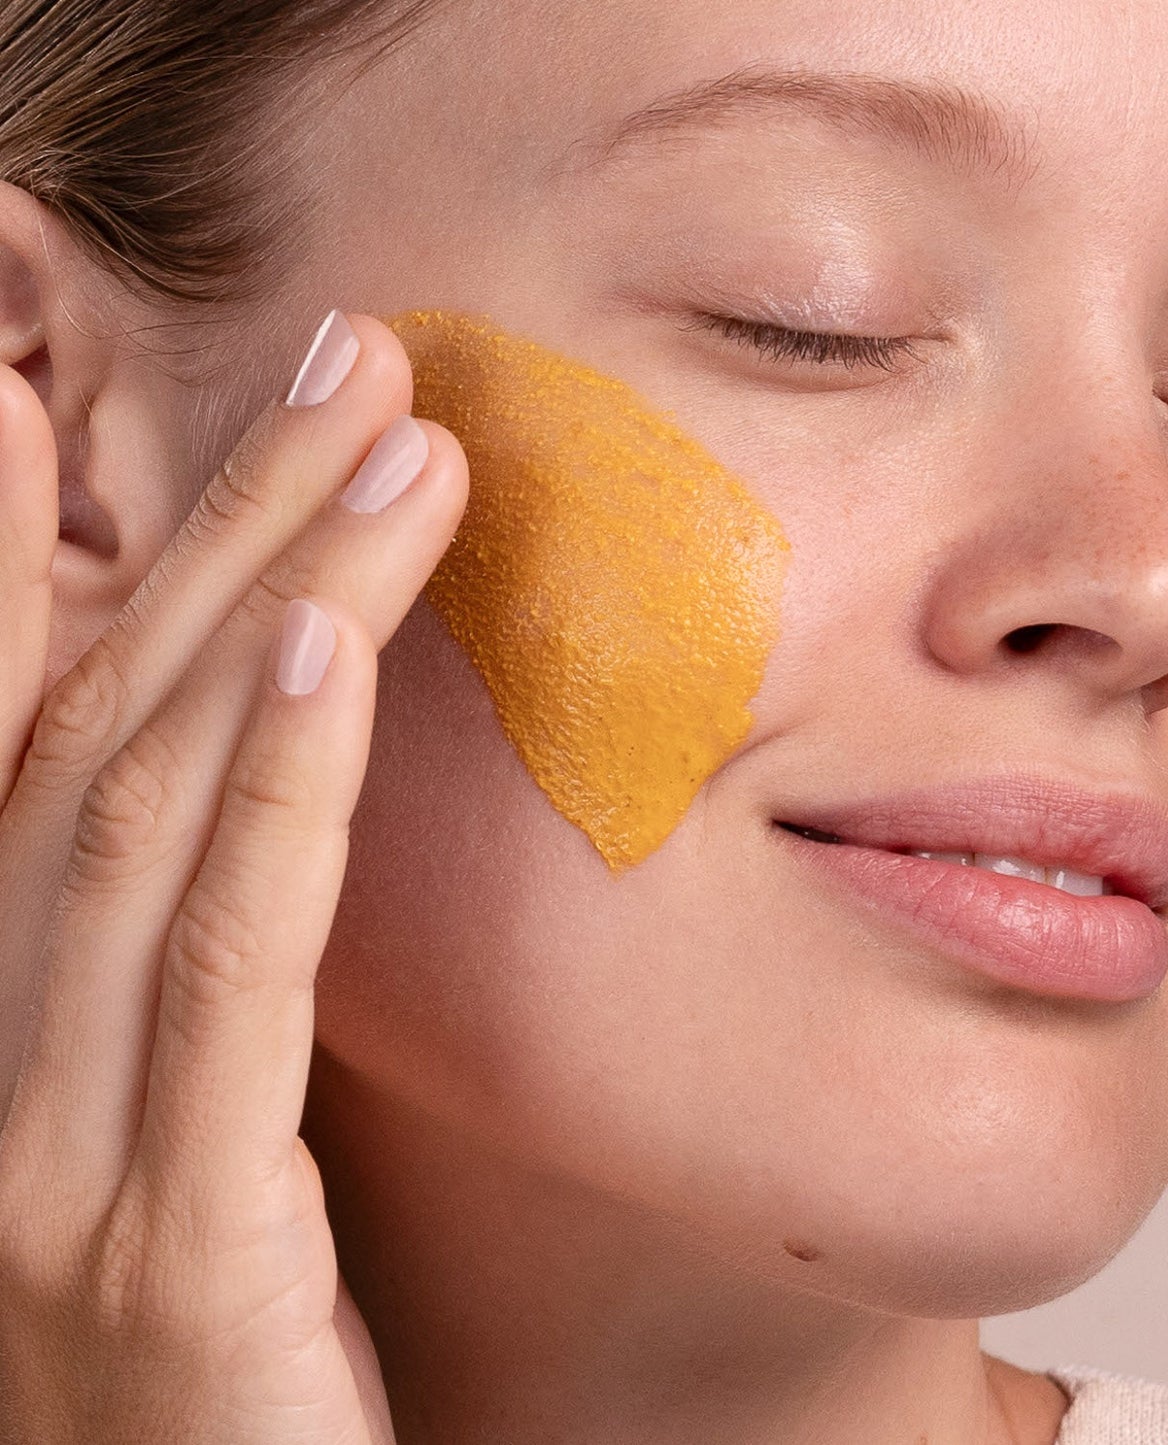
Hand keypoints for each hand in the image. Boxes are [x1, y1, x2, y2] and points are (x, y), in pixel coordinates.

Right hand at [0, 312, 466, 1443]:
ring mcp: (51, 1148)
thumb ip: (207, 952)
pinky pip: (223, 960)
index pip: (10, 727)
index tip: (55, 366)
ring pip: (149, 800)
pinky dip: (268, 784)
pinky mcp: (166, 1239)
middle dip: (224, 516)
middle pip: (103, 718)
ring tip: (388, 437)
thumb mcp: (195, 1114)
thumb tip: (275, 762)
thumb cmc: (223, 1343)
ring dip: (272, 592)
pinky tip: (315, 642)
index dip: (20, 539)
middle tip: (349, 359)